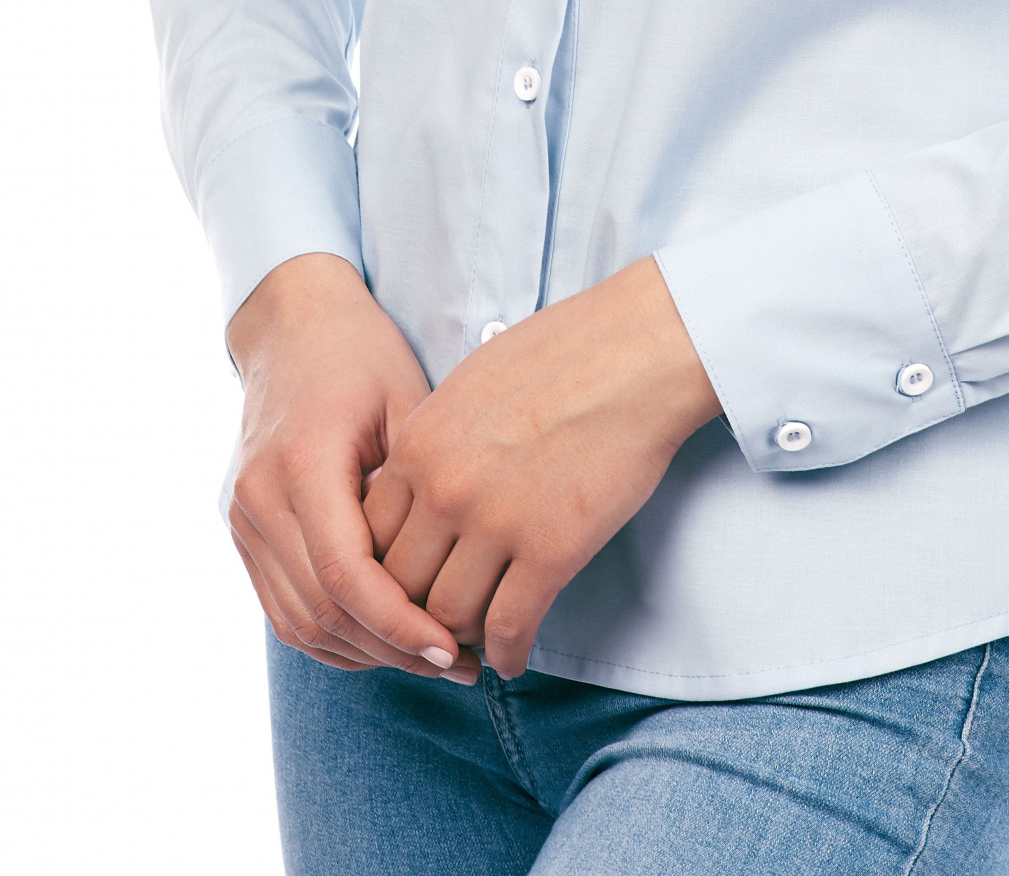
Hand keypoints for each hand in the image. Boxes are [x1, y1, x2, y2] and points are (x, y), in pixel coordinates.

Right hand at [226, 252, 474, 680]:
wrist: (290, 324)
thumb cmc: (361, 353)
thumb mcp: (406, 400)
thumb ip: (422, 486)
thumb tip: (465, 574)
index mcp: (301, 462)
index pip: (347, 576)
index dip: (402, 624)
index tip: (456, 648)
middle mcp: (259, 498)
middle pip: (322, 611)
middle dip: (392, 649)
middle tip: (460, 664)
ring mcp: (243, 519)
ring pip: (298, 623)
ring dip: (364, 652)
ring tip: (431, 659)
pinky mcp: (243, 531)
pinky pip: (283, 608)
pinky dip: (334, 634)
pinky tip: (386, 638)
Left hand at [363, 257, 721, 677]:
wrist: (639, 351)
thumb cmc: (564, 354)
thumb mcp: (472, 384)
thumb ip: (435, 440)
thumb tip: (417, 488)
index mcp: (420, 442)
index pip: (369, 535)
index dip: (383, 569)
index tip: (408, 582)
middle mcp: (444, 488)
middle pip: (400, 585)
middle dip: (413, 612)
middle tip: (434, 627)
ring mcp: (496, 522)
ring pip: (448, 616)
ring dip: (459, 638)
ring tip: (475, 643)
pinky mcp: (551, 550)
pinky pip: (509, 627)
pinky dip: (507, 654)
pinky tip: (513, 657)